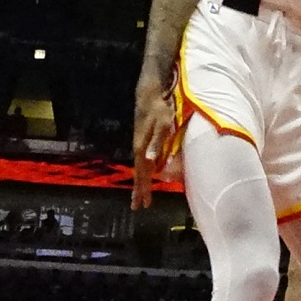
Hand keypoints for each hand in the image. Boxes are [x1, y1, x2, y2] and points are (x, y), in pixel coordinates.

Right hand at [129, 74, 176, 210]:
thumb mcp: (162, 125)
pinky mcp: (142, 139)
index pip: (142, 173)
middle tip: (138, 206)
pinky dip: (144, 171)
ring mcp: (140, 144)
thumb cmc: (159, 109)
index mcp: (142, 148)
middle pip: (139, 173)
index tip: (143, 203)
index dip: (143, 189)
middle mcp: (139, 148)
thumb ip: (156, 142)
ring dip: (141, 182)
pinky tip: (147, 174)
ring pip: (140, 168)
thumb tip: (150, 160)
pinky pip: (142, 160)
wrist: (149, 95)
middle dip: (139, 190)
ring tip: (141, 195)